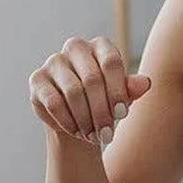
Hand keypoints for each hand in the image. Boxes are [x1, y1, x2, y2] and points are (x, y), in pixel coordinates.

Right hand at [28, 36, 150, 145]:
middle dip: (101, 111)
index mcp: (100, 45)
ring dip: (86, 119)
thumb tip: (145, 83)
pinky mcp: (37, 79)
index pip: (111, 63)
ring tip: (94, 136)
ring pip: (73, 92)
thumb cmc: (105, 102)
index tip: (122, 115)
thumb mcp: (122, 97)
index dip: (118, 91)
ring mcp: (54, 61)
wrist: (78, 119)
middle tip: (108, 134)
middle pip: (92, 79)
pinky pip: (54, 102)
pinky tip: (77, 132)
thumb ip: (132, 88)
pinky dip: (68, 121)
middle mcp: (75, 47)